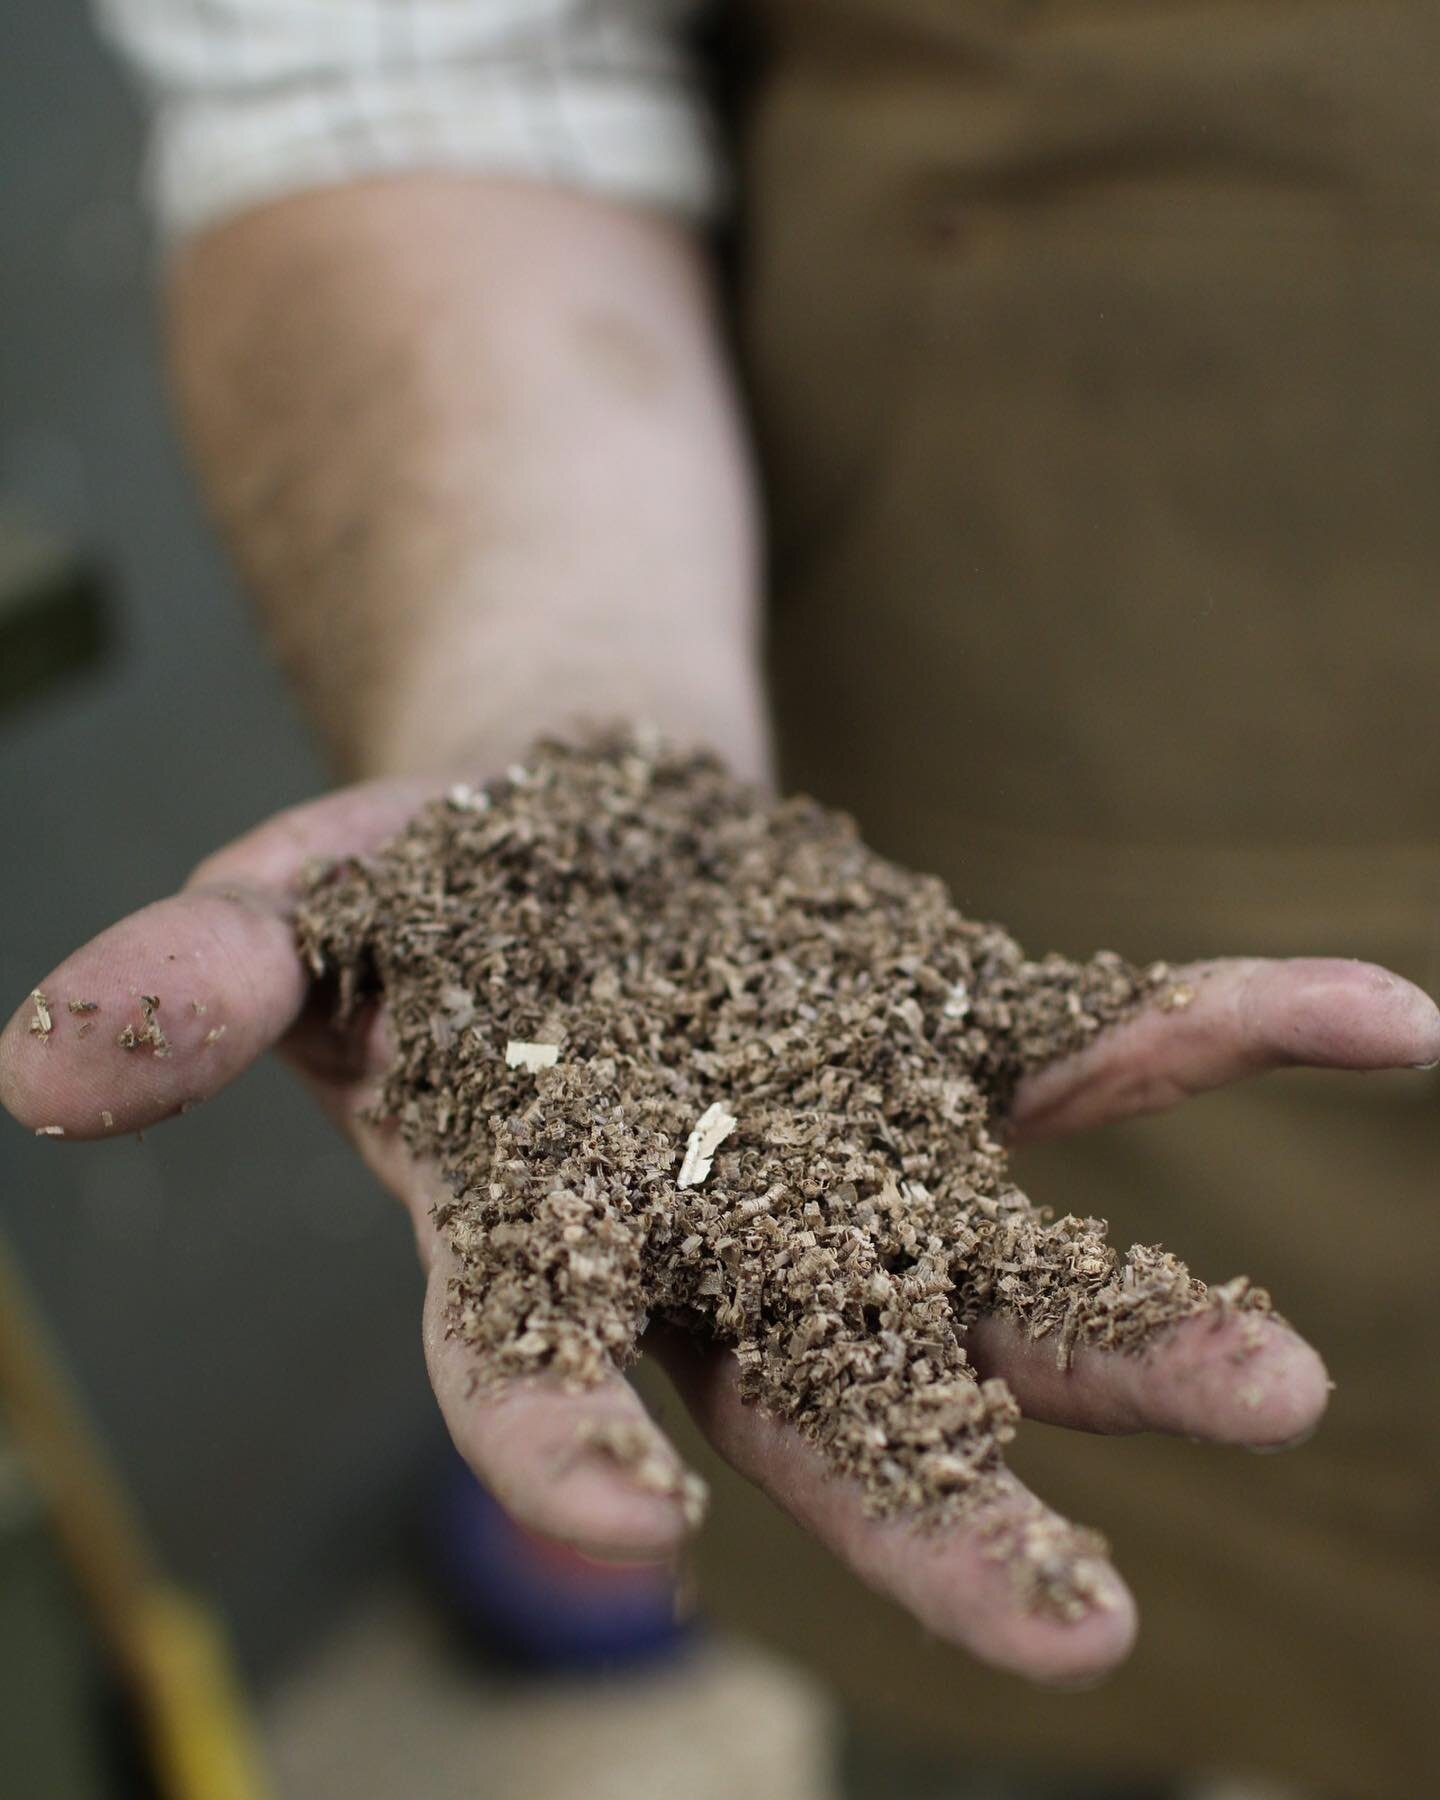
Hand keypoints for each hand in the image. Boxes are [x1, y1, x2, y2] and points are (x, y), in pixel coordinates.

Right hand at [4, 775, 1436, 1686]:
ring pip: (1006, 1269)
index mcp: (548, 1229)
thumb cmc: (429, 892)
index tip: (612, 1520)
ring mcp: (868, 1144)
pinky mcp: (963, 1031)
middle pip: (834, 1401)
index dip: (550, 1437)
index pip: (535, 1366)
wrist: (578, 819)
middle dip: (943, 1521)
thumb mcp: (297, 909)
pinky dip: (1239, 1022)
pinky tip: (1393, 1021)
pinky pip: (1108, 1027)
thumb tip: (55, 1058)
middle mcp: (727, 1238)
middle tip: (1075, 1643)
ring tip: (1280, 1388)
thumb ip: (203, 982)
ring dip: (1136, 1333)